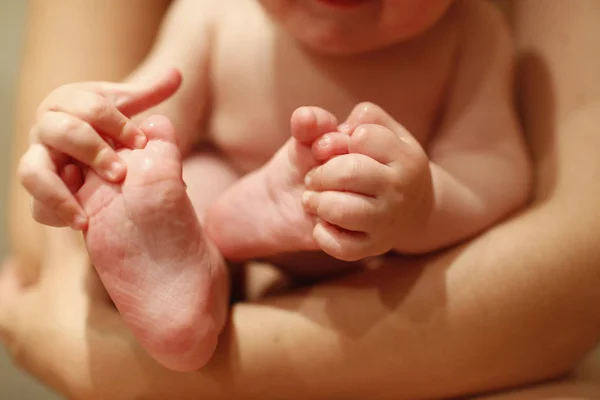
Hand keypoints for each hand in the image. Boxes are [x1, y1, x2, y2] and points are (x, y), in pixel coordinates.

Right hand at [17, 68, 181, 230]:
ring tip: (87, 216)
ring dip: (60, 192)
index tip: (142, 144)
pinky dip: (55, 212)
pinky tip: (82, 223)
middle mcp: (47, 127)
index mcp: (69, 102)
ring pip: (33, 171)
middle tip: (120, 174)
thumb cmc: (105, 122)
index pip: (91, 107)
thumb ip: (151, 92)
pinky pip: (35, 203)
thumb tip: (177, 73)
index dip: (118, 125)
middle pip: (61, 131)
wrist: (81, 143)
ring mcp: (37, 157)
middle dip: (92, 152)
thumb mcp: (126, 105)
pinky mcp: (39, 187)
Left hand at [302, 103, 432, 260]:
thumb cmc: (369, 162)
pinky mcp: (372, 248)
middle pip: (348, 172)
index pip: (362, 136)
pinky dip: (322, 234)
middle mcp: (401, 188)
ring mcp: (387, 221)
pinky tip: (322, 223)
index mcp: (405, 155)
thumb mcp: (356, 134)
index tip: (329, 149)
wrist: (403, 208)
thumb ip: (328, 120)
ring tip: (313, 199)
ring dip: (317, 202)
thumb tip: (305, 120)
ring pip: (340, 210)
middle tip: (314, 177)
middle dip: (321, 173)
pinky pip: (341, 247)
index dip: (336, 140)